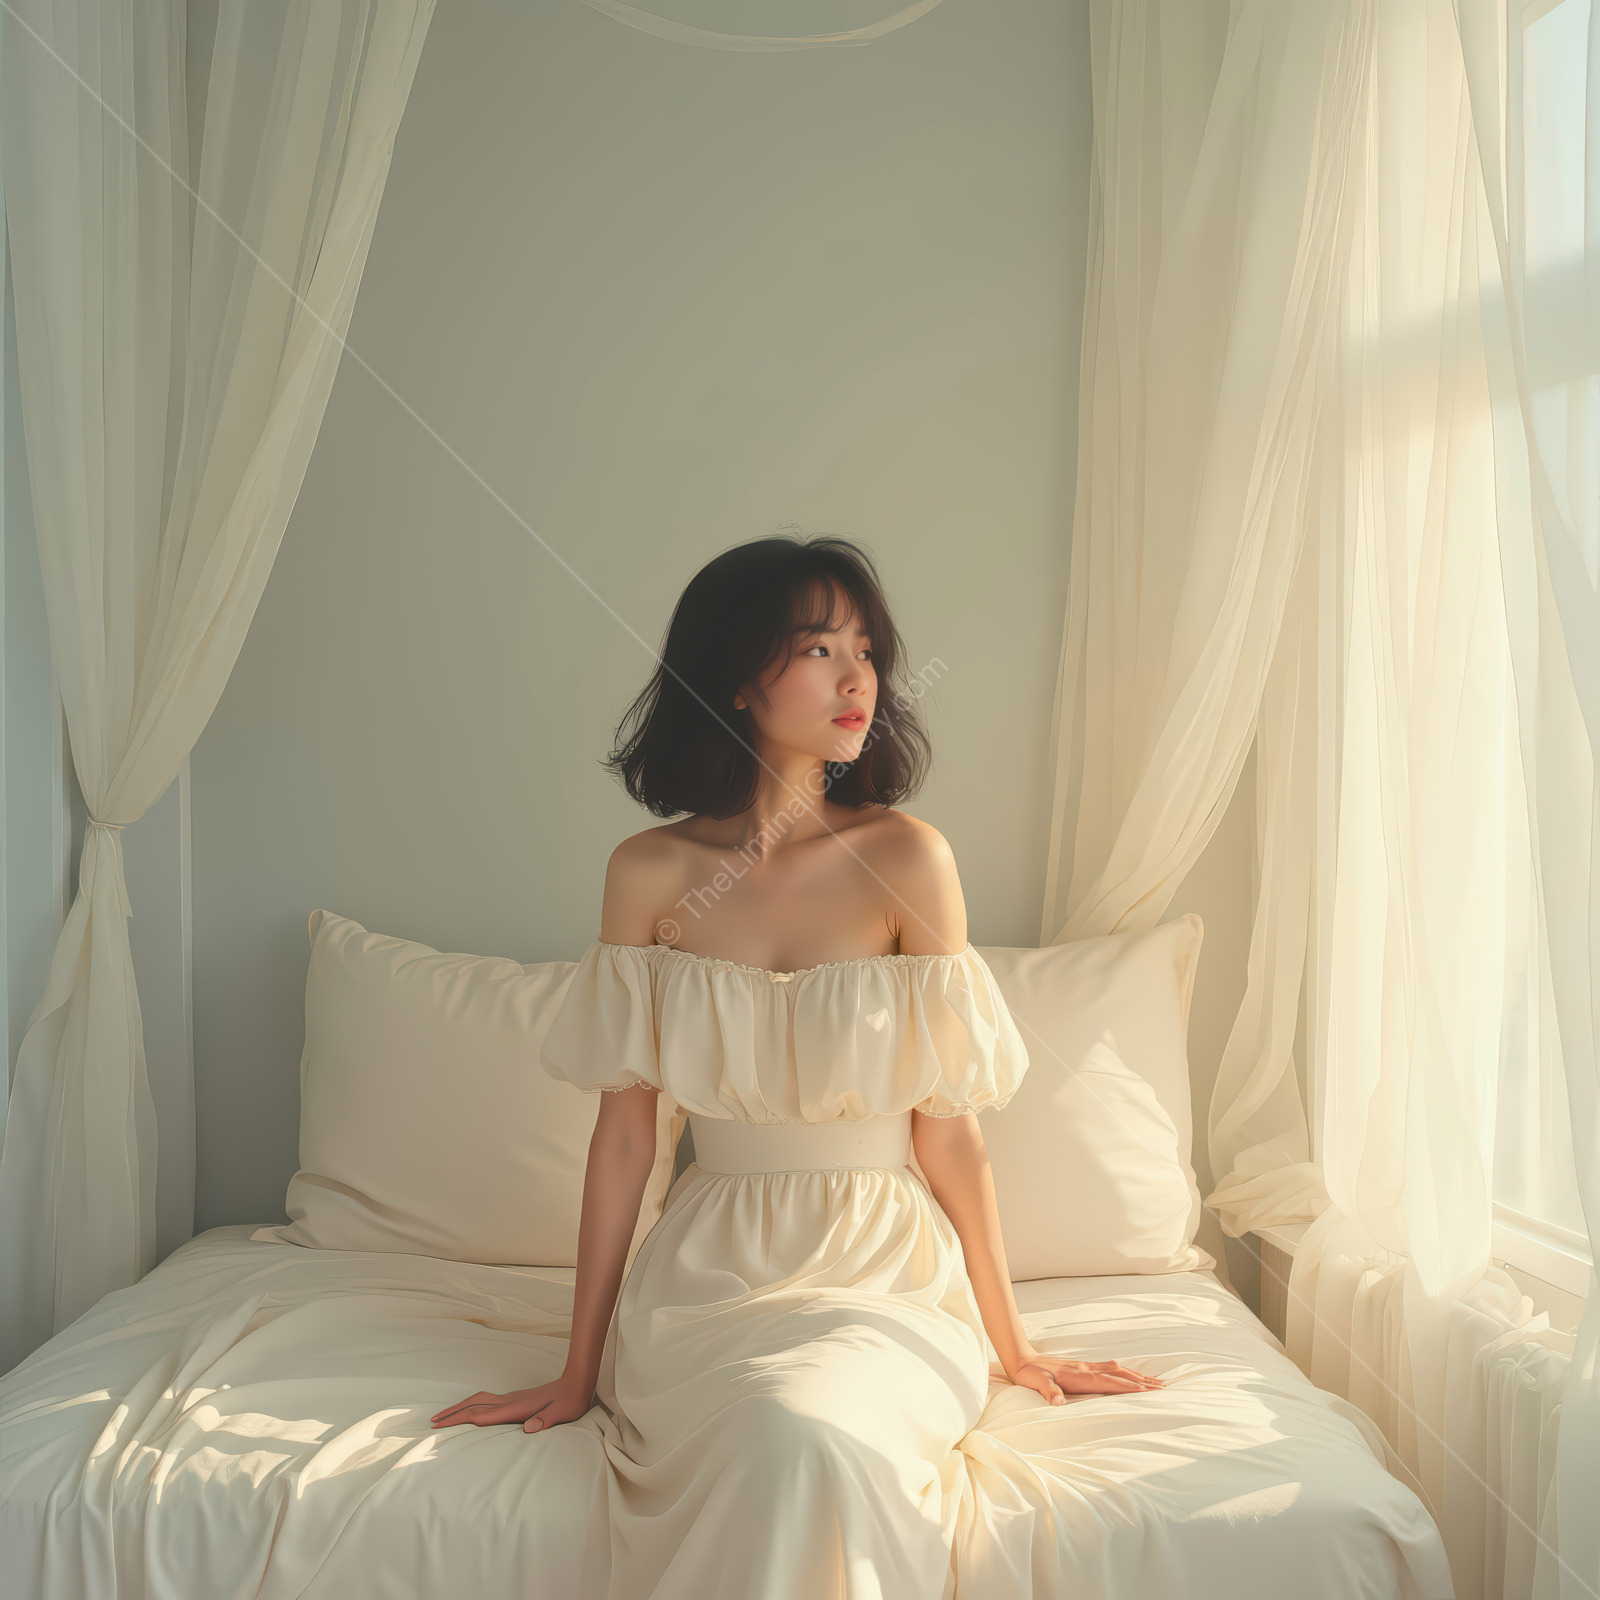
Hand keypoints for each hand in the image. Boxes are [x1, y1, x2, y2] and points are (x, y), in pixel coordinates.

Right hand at [430, 1372, 595, 1433]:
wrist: (577, 1381)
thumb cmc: (569, 1401)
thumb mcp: (560, 1414)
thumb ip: (544, 1420)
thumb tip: (529, 1429)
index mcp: (515, 1407)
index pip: (480, 1414)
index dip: (459, 1420)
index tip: (440, 1426)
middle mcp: (509, 1400)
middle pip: (474, 1404)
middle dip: (452, 1413)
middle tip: (432, 1422)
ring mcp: (511, 1397)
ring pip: (479, 1400)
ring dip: (460, 1407)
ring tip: (445, 1416)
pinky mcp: (515, 1398)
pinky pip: (486, 1401)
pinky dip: (472, 1405)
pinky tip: (472, 1410)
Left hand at [1007, 1353, 1165, 1403]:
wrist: (1021, 1358)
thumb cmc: (1029, 1374)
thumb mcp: (1035, 1383)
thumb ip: (1049, 1392)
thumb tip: (1059, 1403)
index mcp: (1079, 1376)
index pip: (1110, 1383)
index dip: (1130, 1388)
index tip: (1150, 1392)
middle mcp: (1086, 1369)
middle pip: (1120, 1375)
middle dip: (1142, 1382)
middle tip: (1164, 1388)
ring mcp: (1085, 1366)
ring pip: (1117, 1370)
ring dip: (1136, 1376)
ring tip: (1154, 1382)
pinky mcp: (1082, 1366)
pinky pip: (1109, 1368)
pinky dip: (1123, 1372)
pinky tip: (1127, 1374)